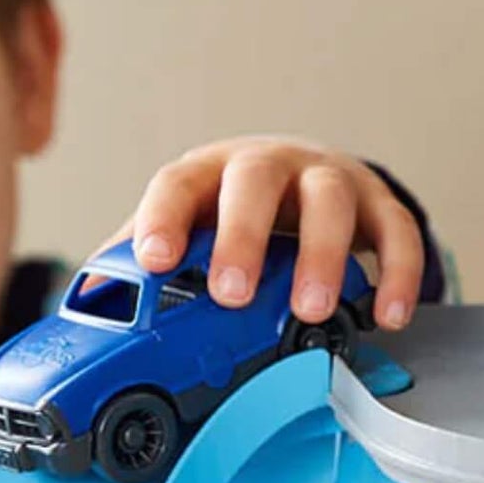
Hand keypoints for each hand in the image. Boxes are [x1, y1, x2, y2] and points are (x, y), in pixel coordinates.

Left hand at [121, 137, 426, 331]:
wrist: (305, 179)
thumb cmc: (234, 213)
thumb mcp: (188, 228)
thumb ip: (142, 263)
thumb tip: (87, 309)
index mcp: (208, 173)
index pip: (178, 183)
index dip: (164, 219)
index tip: (154, 261)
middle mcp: (268, 166)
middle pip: (255, 181)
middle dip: (244, 235)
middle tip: (233, 293)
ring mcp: (327, 179)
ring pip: (329, 199)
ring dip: (320, 254)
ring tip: (311, 309)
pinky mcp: (378, 202)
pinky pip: (395, 231)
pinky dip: (396, 273)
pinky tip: (387, 316)